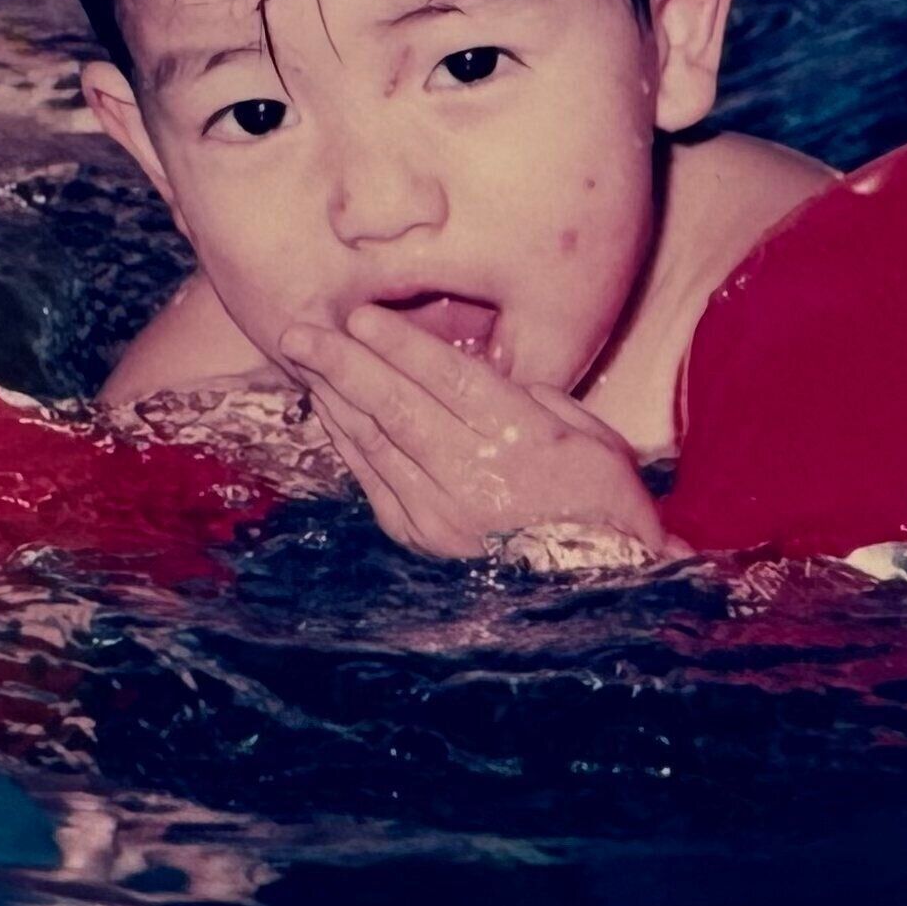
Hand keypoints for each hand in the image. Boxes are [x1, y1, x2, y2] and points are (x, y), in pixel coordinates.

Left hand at [276, 306, 667, 567]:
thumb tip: (482, 376)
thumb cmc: (606, 503)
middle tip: (300, 332)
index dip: (399, 345)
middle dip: (344, 364)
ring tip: (305, 362)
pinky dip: (347, 442)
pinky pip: (373, 481)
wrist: (599, 590)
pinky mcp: (424, 539)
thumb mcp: (596, 438)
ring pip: (376, 442)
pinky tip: (331, 412)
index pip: (447, 380)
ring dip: (336, 397)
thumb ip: (538, 398)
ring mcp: (442, 514)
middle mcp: (475, 477)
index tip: (359, 315)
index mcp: (523, 442)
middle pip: (397, 407)